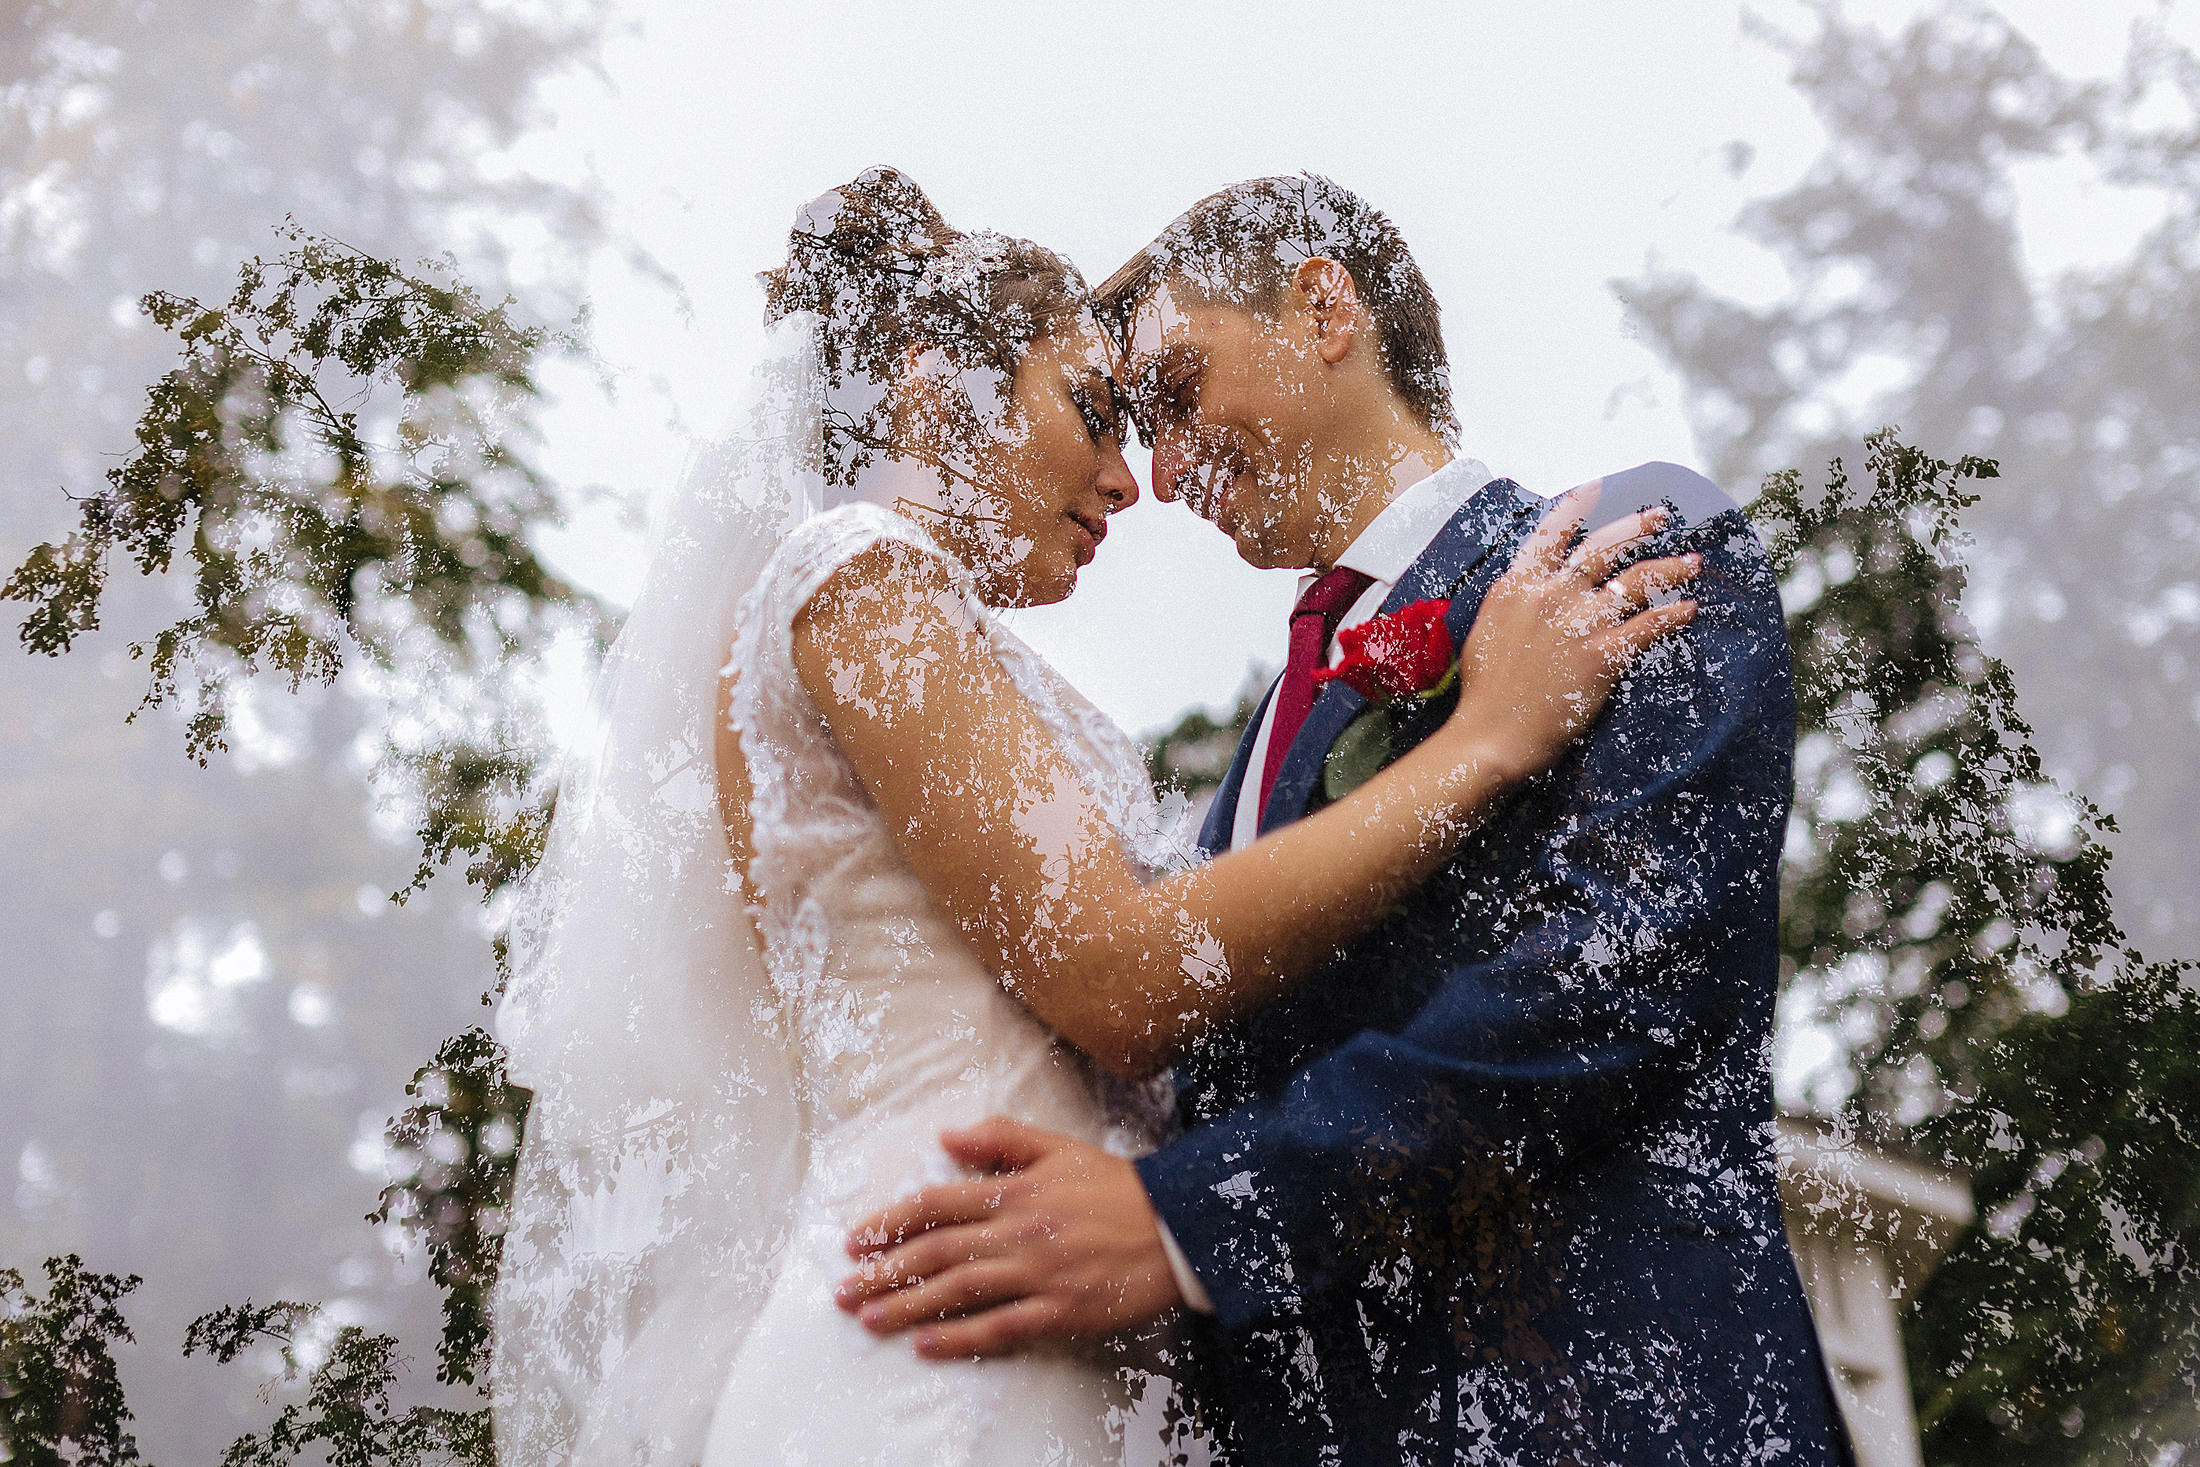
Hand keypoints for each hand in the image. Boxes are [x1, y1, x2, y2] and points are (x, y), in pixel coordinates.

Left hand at [834, 1118, 1183, 1357]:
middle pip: (935, 1252)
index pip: (936, 1206)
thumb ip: (1001, 1139)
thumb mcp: (1058, 1148)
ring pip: (958, 1292)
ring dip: (908, 1307)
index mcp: (1014, 1191)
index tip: (855, 1240)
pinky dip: (960, 1337)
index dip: (889, 1223)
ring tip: (870, 1319)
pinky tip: (926, 1344)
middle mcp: (1018, 1233)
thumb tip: (946, 1134)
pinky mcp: (1059, 1311)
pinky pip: (999, 1328)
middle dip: (884, 1272)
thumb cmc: (1115, 1186)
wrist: (1177, 1227)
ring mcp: (1037, 1275)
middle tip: (844, 1290)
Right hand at [1443, 482, 1700, 782]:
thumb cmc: (1484, 691)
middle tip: (1660, 516)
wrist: (1491, 734)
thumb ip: (1515, 601)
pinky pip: (1649, 625)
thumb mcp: (1487, 629)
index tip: (1595, 487)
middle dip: (1637, 527)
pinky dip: (1674, 614)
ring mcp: (1579, 623)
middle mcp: (1551, 595)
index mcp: (1518, 586)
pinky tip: (1690, 609)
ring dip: (1670, 569)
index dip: (1575, 508)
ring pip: (1636, 581)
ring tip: (1691, 562)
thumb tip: (1533, 587)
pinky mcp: (1603, 655)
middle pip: (1603, 548)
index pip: (1551, 534)